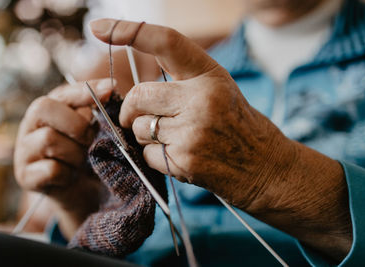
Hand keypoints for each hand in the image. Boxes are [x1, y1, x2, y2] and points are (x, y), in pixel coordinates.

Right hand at [14, 79, 112, 237]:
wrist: (83, 196)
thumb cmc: (90, 157)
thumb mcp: (96, 131)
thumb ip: (99, 111)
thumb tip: (111, 87)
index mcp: (48, 111)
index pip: (62, 92)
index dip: (86, 90)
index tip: (111, 89)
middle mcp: (30, 126)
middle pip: (44, 108)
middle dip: (77, 124)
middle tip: (91, 141)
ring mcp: (24, 151)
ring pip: (49, 138)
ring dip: (76, 152)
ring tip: (82, 162)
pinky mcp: (25, 176)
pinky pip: (51, 168)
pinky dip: (68, 174)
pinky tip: (71, 176)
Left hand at [90, 19, 351, 260]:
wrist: (265, 168)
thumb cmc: (236, 126)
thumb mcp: (217, 91)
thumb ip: (180, 83)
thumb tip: (132, 91)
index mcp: (210, 75)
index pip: (164, 41)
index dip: (128, 31)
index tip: (99, 28)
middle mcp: (201, 98)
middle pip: (137, 94)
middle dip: (131, 109)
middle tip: (141, 118)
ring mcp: (193, 130)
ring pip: (138, 127)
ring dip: (145, 136)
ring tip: (175, 140)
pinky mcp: (185, 160)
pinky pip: (146, 154)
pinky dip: (155, 157)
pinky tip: (180, 157)